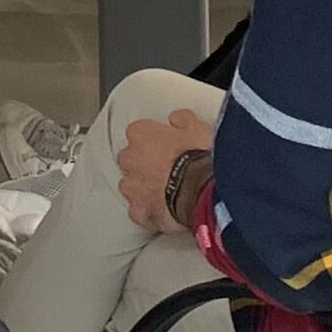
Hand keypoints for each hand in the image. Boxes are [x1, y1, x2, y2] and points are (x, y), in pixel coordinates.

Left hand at [113, 108, 215, 236]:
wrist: (201, 191)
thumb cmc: (199, 157)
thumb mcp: (199, 127)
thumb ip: (183, 119)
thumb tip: (176, 119)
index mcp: (141, 134)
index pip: (139, 133)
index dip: (156, 141)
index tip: (168, 146)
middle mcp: (129, 159)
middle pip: (131, 160)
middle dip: (145, 164)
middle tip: (169, 169)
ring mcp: (132, 187)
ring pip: (131, 186)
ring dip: (145, 188)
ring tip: (169, 192)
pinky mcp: (139, 212)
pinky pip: (140, 211)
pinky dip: (150, 211)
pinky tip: (166, 210)